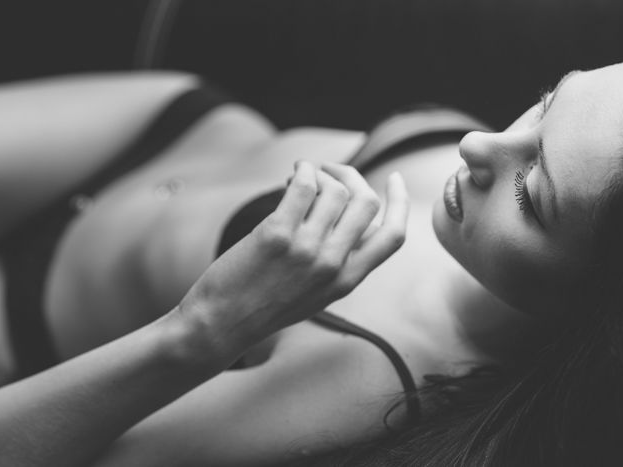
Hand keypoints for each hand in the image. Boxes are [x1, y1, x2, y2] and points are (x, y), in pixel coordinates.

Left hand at [176, 161, 408, 351]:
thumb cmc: (266, 305)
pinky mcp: (277, 235)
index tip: (395, 179)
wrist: (221, 324)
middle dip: (351, 176)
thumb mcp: (318, 294)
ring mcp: (306, 250)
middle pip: (366, 202)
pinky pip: (303, 186)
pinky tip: (293, 174)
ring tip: (299, 177)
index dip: (400, 202)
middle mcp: (333, 265)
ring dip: (320, 172)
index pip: (393, 235)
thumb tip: (348, 213)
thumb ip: (340, 261)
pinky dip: (303, 171)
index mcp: (348, 280)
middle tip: (331, 170)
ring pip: (334, 190)